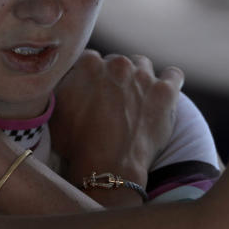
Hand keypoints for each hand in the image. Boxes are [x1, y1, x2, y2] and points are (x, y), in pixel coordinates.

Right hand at [50, 50, 184, 185]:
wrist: (108, 167)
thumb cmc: (77, 145)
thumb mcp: (54, 112)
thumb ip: (61, 87)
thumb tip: (65, 79)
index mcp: (88, 64)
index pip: (90, 60)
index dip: (90, 78)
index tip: (91, 92)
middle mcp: (117, 64)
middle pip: (117, 63)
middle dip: (114, 78)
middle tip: (112, 101)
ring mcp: (144, 76)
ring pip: (142, 65)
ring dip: (138, 78)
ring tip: (135, 97)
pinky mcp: (165, 92)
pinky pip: (174, 75)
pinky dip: (169, 81)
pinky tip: (162, 92)